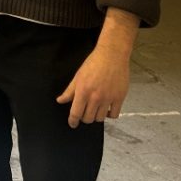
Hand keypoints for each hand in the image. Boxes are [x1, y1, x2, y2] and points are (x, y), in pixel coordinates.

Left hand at [56, 8, 139, 127]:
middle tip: (84, 113)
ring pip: (100, 118)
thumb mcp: (78, 76)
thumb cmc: (93, 64)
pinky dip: (109, 115)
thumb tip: (60, 101)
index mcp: (83, 92)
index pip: (76, 113)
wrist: (112, 55)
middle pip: (88, 118)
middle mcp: (95, 98)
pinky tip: (106, 109)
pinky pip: (114, 115)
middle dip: (84, 118)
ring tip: (95, 110)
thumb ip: (69, 91)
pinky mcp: (120, 98)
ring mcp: (108, 99)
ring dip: (96, 117)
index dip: (73, 121)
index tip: (72, 124)